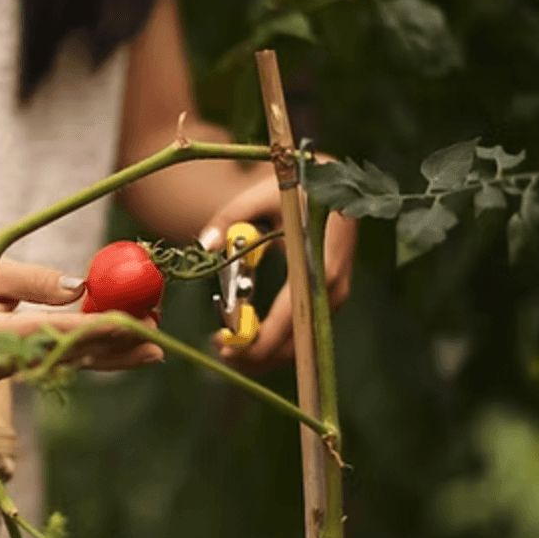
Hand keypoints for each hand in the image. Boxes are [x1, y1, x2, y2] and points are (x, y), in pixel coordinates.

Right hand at [0, 241, 163, 381]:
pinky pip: (51, 356)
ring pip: (63, 361)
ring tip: (148, 343)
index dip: (102, 329)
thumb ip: (40, 282)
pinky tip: (115, 341)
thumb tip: (85, 290)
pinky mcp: (5, 362)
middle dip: (114, 349)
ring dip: (105, 350)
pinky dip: (83, 346)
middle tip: (158, 342)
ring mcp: (0, 368)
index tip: (138, 324)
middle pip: (67, 358)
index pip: (57, 335)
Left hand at [197, 173, 356, 374]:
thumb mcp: (261, 194)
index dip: (260, 340)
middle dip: (257, 355)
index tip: (227, 349)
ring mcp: (333, 294)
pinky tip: (247, 337)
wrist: (331, 182)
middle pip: (297, 341)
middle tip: (219, 351)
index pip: (290, 315)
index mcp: (317, 261)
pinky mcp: (328, 298)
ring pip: (301, 343)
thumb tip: (205, 244)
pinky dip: (276, 342)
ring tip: (226, 347)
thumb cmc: (295, 188)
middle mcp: (331, 285)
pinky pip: (303, 332)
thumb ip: (230, 217)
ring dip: (264, 353)